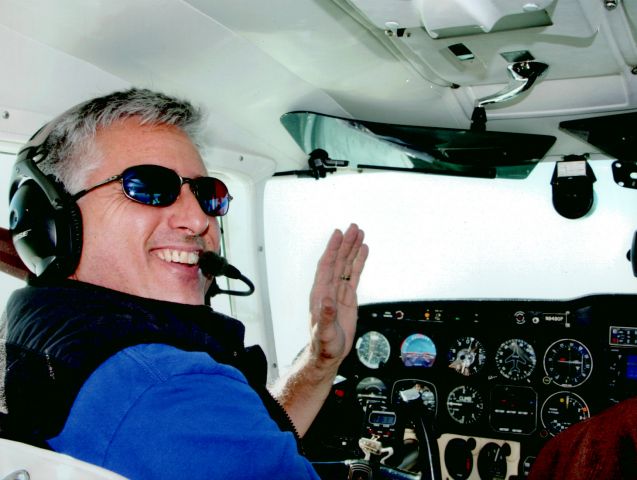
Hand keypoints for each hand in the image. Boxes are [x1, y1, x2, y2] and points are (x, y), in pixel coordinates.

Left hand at [308, 223, 368, 369]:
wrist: (329, 353)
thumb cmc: (323, 344)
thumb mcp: (323, 333)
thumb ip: (325, 316)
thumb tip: (326, 300)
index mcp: (320, 293)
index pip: (327, 265)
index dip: (332, 249)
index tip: (338, 234)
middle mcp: (329, 288)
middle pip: (338, 260)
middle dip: (345, 243)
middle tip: (354, 227)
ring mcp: (339, 291)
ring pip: (347, 265)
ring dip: (352, 249)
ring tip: (360, 233)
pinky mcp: (348, 296)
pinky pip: (354, 275)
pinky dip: (359, 262)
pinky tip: (363, 250)